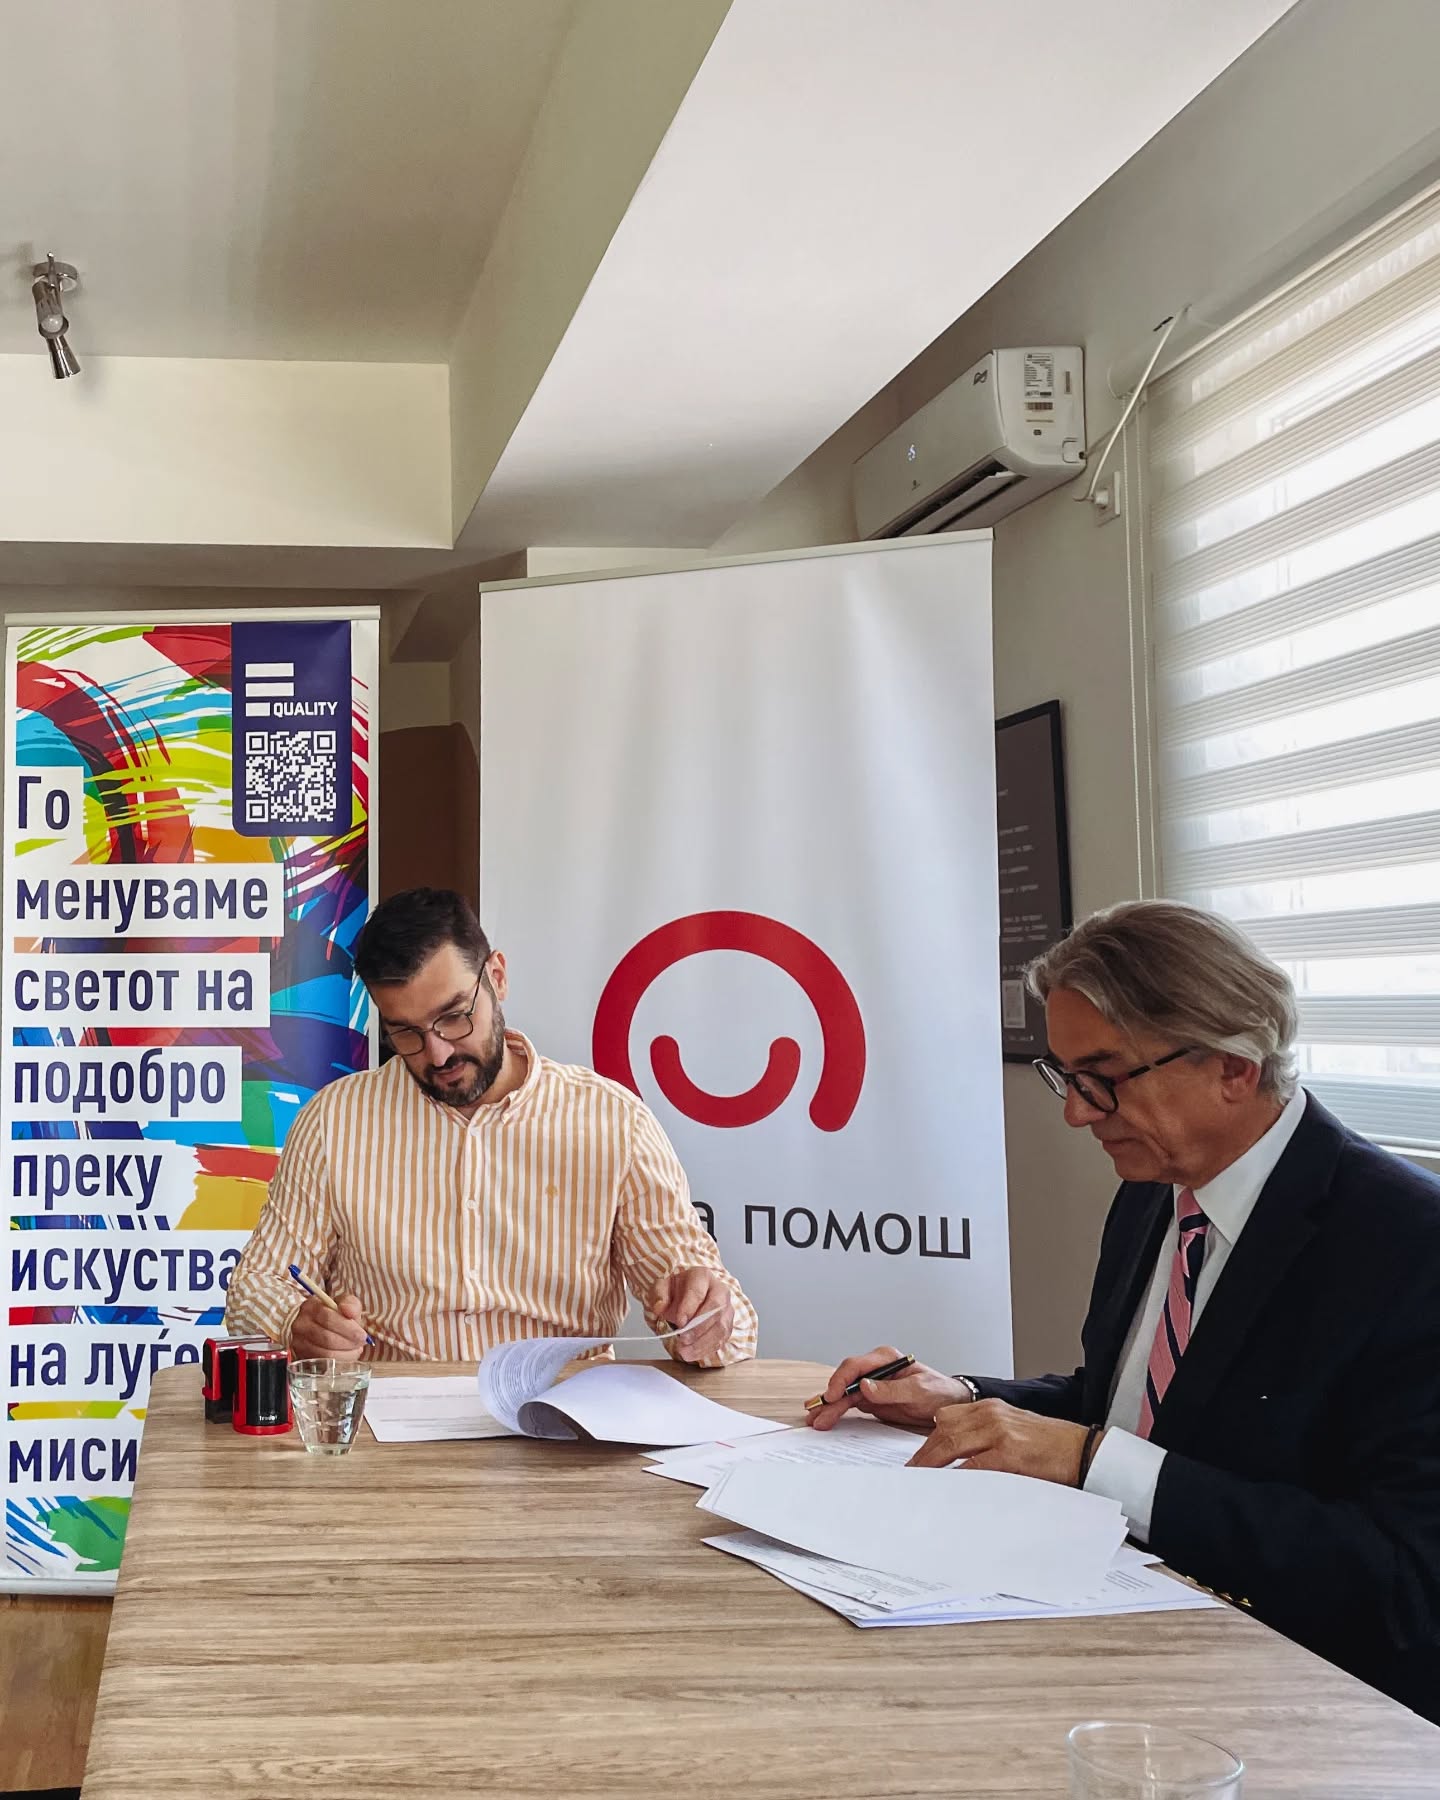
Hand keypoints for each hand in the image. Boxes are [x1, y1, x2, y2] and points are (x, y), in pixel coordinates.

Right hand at [289, 1294, 366, 1361]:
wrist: (317, 1325)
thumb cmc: (333, 1314)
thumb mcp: (343, 1303)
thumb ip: (350, 1304)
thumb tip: (350, 1312)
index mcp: (310, 1307)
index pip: (328, 1318)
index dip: (348, 1328)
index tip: (362, 1335)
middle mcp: (300, 1325)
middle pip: (327, 1338)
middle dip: (349, 1343)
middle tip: (361, 1344)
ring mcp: (299, 1343)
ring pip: (326, 1353)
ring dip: (346, 1354)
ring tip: (356, 1350)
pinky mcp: (303, 1358)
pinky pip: (323, 1364)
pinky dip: (339, 1362)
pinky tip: (347, 1356)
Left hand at [650, 1267, 733, 1363]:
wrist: (690, 1297)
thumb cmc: (678, 1291)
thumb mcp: (663, 1287)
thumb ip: (659, 1295)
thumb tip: (659, 1307)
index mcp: (702, 1277)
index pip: (698, 1291)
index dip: (689, 1308)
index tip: (679, 1322)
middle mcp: (719, 1290)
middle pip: (715, 1309)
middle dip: (698, 1327)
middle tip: (683, 1340)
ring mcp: (727, 1308)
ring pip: (721, 1326)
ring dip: (703, 1342)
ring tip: (685, 1352)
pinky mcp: (728, 1324)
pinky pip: (722, 1339)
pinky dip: (707, 1349)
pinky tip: (694, 1354)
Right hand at [807, 1345, 973, 1430]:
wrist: (950, 1404)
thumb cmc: (939, 1392)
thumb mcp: (919, 1391)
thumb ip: (892, 1390)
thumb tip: (865, 1386)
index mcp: (885, 1359)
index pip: (856, 1366)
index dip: (841, 1380)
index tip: (832, 1395)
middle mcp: (875, 1370)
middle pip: (845, 1381)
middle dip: (830, 1397)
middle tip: (817, 1412)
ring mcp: (872, 1385)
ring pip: (844, 1394)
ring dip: (830, 1407)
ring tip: (816, 1420)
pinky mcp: (872, 1400)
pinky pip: (850, 1405)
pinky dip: (838, 1412)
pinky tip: (826, 1419)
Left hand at [907, 1398, 1095, 1484]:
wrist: (1084, 1451)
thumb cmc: (1051, 1446)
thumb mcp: (1013, 1430)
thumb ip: (986, 1437)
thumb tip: (957, 1461)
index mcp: (991, 1407)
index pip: (947, 1418)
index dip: (928, 1439)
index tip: (917, 1458)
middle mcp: (991, 1414)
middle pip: (943, 1429)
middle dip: (924, 1454)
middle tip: (911, 1474)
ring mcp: (999, 1432)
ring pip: (951, 1444)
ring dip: (931, 1465)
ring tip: (920, 1482)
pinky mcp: (1009, 1453)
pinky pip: (972, 1466)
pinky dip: (956, 1477)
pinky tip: (947, 1489)